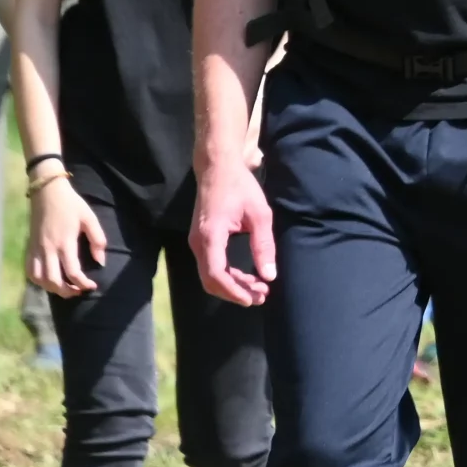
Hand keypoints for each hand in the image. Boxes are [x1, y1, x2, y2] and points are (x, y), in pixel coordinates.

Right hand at [27, 176, 106, 297]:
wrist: (47, 191)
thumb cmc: (71, 204)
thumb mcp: (89, 218)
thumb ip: (97, 240)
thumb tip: (100, 261)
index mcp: (64, 243)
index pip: (72, 272)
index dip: (83, 283)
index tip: (92, 286)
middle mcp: (48, 249)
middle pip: (52, 280)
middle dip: (66, 291)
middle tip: (78, 291)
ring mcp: (36, 249)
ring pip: (38, 278)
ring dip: (50, 288)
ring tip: (64, 288)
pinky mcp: (29, 247)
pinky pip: (29, 270)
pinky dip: (37, 280)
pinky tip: (48, 280)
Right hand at [191, 154, 275, 305]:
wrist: (217, 168)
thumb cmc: (239, 186)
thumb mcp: (259, 214)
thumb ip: (263, 245)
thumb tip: (270, 275)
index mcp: (210, 236)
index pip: (216, 275)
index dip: (233, 291)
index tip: (252, 299)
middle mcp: (198, 242)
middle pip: (211, 280)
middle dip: (235, 292)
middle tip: (261, 296)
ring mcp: (197, 242)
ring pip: (211, 275)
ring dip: (233, 285)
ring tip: (259, 289)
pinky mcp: (201, 240)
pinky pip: (212, 265)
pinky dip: (228, 275)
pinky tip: (248, 277)